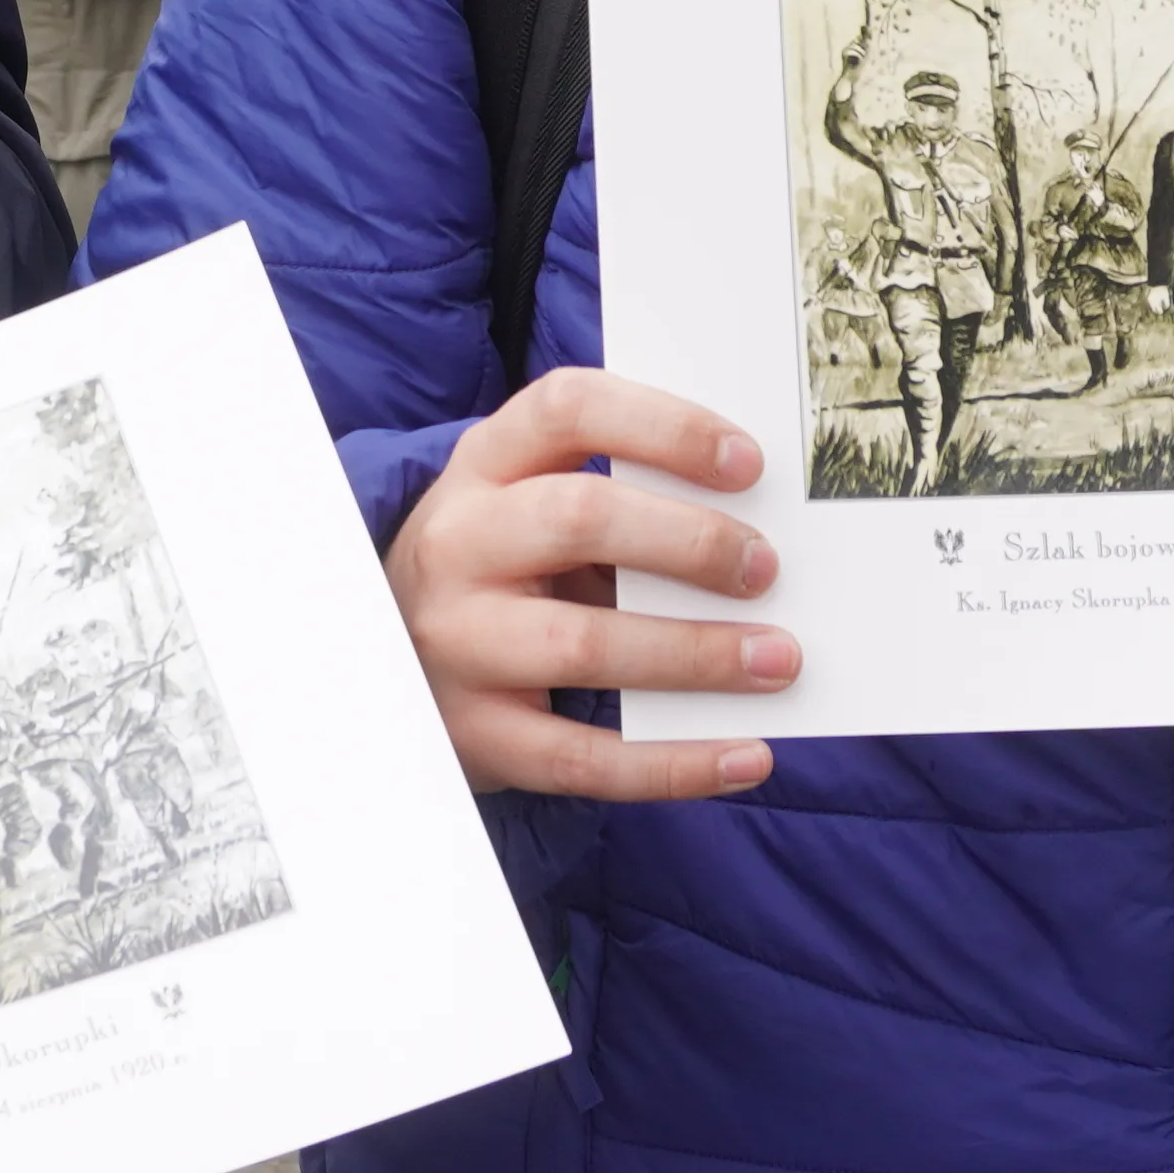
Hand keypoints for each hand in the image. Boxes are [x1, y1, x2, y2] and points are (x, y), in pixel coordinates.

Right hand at [380, 367, 794, 801]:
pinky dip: (674, 763)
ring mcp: (458, 642)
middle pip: (579, 519)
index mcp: (483, 464)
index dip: (664, 428)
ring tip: (777, 660)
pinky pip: (582, 759)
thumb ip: (622, 498)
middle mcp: (458, 543)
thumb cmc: (505, 567)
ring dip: (696, 654)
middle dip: (690, 542)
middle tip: (766, 569)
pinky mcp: (477, 734)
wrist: (396, 660)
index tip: (748, 464)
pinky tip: (747, 756)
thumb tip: (759, 529)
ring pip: (584, 645)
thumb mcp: (532, 505)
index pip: (569, 409)